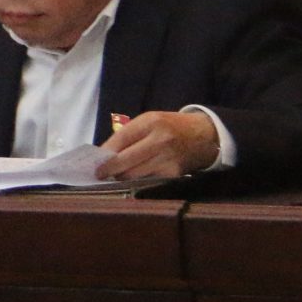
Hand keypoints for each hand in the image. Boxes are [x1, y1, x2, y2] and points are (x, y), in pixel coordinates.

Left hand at [96, 110, 218, 179]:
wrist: (205, 135)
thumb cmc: (171, 127)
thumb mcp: (150, 121)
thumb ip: (129, 135)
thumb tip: (106, 154)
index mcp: (151, 122)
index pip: (122, 139)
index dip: (106, 154)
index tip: (95, 164)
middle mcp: (160, 140)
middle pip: (126, 161)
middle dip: (111, 170)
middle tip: (101, 174)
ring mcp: (168, 158)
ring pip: (136, 174)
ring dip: (123, 176)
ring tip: (116, 175)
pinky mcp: (174, 173)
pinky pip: (149, 180)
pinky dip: (139, 180)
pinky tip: (135, 177)